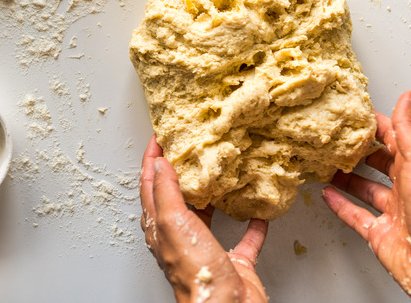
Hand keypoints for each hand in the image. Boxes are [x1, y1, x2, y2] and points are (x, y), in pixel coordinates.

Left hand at [140, 136, 268, 302]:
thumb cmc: (196, 274)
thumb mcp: (175, 223)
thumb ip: (167, 192)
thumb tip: (161, 163)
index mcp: (162, 227)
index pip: (150, 185)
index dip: (152, 158)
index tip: (160, 136)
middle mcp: (183, 237)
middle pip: (177, 197)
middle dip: (182, 170)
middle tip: (190, 146)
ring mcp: (208, 250)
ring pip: (209, 216)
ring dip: (215, 194)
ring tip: (222, 172)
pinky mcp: (234, 262)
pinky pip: (246, 239)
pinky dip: (253, 224)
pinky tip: (259, 212)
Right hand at [322, 91, 410, 302]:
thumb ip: (410, 129)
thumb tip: (409, 97)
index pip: (393, 137)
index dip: (375, 124)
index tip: (354, 113)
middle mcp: (407, 187)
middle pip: (378, 162)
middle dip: (358, 150)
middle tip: (335, 138)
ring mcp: (393, 212)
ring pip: (365, 188)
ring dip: (347, 176)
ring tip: (328, 163)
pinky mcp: (380, 234)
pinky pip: (356, 216)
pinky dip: (341, 205)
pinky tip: (328, 195)